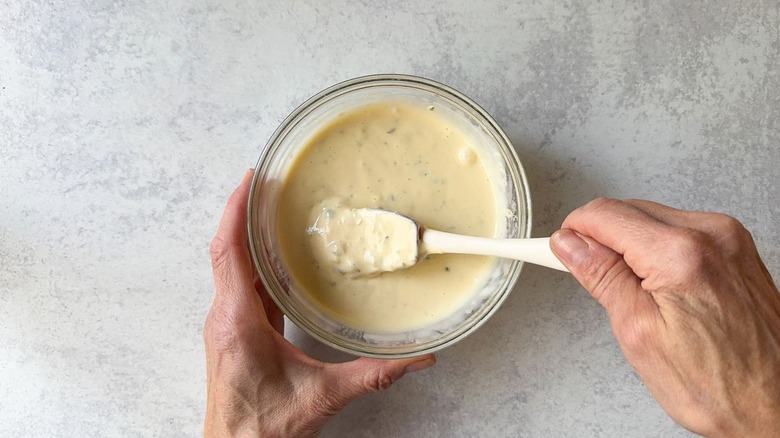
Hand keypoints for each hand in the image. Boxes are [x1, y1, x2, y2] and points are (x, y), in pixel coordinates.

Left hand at [204, 170, 435, 436]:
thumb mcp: (324, 397)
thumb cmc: (262, 431)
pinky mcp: (236, 332)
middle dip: (242, 211)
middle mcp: (225, 317)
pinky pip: (240, 284)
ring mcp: (228, 324)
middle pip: (226, 250)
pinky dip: (253, 260)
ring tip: (269, 206)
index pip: (229, 252)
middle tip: (266, 181)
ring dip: (246, 234)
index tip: (250, 180)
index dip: (236, 211)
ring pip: (231, 266)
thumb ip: (374, 376)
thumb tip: (418, 359)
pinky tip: (273, 253)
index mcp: (237, 322)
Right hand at [550, 198, 779, 436]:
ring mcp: (728, 238)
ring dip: (628, 245)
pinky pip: (678, 231)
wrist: (777, 405)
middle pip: (627, 210)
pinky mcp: (736, 248)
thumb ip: (601, 276)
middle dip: (599, 239)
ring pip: (651, 218)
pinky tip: (657, 286)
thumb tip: (570, 245)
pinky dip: (656, 250)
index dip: (571, 231)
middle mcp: (710, 234)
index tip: (554, 248)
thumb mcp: (638, 333)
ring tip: (631, 292)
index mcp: (680, 254)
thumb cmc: (718, 386)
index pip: (603, 215)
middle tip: (588, 276)